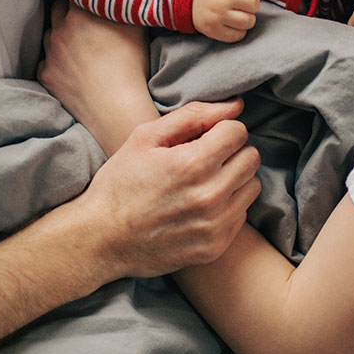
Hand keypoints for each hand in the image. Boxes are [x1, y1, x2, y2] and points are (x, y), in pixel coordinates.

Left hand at [38, 2, 156, 154]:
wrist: (116, 107)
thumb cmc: (131, 66)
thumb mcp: (136, 27)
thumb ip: (125, 5)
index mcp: (80, 13)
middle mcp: (60, 29)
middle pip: (58, 9)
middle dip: (69, 13)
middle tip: (87, 23)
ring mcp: (50, 53)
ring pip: (50, 35)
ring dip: (61, 36)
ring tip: (80, 48)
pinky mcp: (46, 75)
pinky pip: (46, 61)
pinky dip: (56, 62)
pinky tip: (72, 69)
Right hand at [76, 100, 261, 280]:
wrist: (102, 239)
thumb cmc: (120, 183)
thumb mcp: (144, 138)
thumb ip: (193, 116)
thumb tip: (236, 106)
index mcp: (192, 163)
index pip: (237, 132)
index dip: (220, 130)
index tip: (203, 139)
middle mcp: (210, 195)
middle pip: (251, 157)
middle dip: (231, 152)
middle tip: (205, 159)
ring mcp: (215, 225)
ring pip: (251, 186)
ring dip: (234, 179)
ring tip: (204, 183)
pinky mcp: (216, 247)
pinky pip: (241, 215)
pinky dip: (227, 207)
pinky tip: (200, 207)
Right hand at [192, 0, 275, 41]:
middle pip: (254, 5)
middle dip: (251, 3)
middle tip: (240, 1)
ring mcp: (217, 15)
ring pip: (248, 22)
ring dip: (247, 18)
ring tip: (237, 12)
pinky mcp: (213, 30)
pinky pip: (238, 36)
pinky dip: (239, 31)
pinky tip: (232, 22)